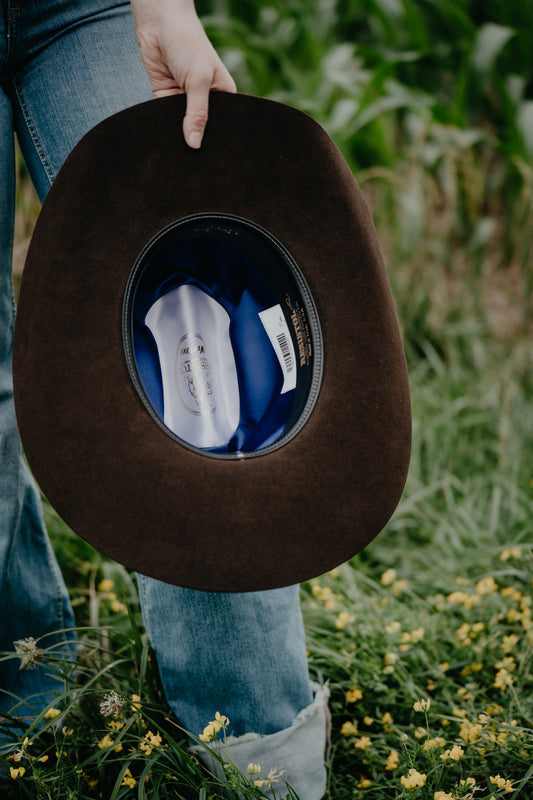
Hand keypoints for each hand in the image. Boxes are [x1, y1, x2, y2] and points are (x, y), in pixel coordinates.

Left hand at [131, 0, 236, 147]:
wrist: (159, 22)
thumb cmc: (188, 43)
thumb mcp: (198, 80)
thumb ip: (197, 114)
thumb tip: (195, 145)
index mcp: (224, 96)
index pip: (223, 126)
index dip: (217, 141)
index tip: (211, 159)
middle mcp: (205, 100)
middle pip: (201, 128)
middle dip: (196, 139)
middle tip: (193, 160)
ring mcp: (185, 100)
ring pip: (182, 126)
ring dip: (178, 135)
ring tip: (177, 153)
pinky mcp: (165, 97)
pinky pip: (165, 118)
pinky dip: (163, 125)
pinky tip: (164, 137)